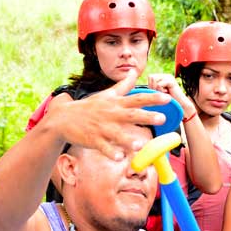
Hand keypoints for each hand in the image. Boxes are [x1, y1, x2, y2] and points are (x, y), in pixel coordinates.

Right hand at [52, 73, 171, 160]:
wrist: (63, 118)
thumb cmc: (88, 107)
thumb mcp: (106, 94)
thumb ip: (123, 85)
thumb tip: (134, 71)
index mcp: (116, 103)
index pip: (137, 99)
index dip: (152, 99)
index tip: (167, 98)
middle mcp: (111, 114)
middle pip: (131, 115)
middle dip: (147, 116)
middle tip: (162, 118)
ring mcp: (101, 128)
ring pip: (117, 134)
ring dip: (128, 139)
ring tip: (140, 145)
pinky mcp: (93, 140)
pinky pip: (104, 147)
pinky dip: (111, 153)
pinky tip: (120, 158)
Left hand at [148, 73, 194, 115]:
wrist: (180, 106)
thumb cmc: (168, 102)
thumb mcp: (157, 94)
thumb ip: (151, 89)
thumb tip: (140, 89)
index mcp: (162, 77)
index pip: (150, 77)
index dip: (151, 86)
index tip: (158, 93)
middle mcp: (165, 75)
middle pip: (151, 76)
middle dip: (153, 87)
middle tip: (161, 93)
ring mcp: (168, 77)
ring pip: (154, 79)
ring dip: (157, 89)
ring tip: (164, 93)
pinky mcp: (171, 80)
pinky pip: (159, 84)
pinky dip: (161, 91)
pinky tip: (167, 93)